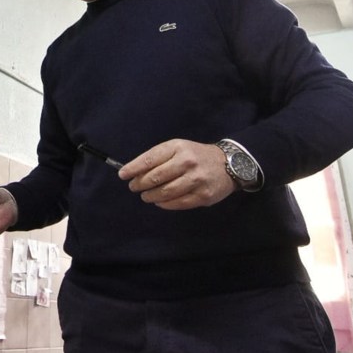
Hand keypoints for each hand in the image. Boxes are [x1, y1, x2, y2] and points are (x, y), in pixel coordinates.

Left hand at [117, 139, 235, 209]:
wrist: (228, 163)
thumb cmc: (196, 155)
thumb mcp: (178, 148)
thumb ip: (158, 158)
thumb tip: (134, 172)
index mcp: (178, 147)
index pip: (150, 159)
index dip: (133, 168)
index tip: (123, 175)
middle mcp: (187, 162)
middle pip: (155, 177)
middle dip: (140, 184)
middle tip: (134, 187)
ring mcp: (196, 180)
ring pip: (165, 192)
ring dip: (150, 196)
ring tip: (146, 196)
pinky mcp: (203, 196)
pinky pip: (177, 203)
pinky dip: (164, 204)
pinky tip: (159, 202)